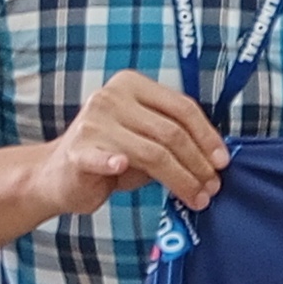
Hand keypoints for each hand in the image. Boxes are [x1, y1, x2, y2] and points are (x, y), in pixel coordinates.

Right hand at [30, 71, 229, 213]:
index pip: (181, 107)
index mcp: (131, 85)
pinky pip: (103, 157)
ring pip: (152, 152)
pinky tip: (121, 166)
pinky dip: (113, 162)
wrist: (59, 176)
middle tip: (213, 186)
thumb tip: (215, 158)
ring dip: (181, 179)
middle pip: (171, 132)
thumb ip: (173, 138)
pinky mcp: (78, 151)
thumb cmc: (111, 155)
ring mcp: (93, 123)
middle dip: (198, 163)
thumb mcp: (146, 139)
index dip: (207, 136)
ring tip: (197, 198)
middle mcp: (111, 98)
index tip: (223, 162)